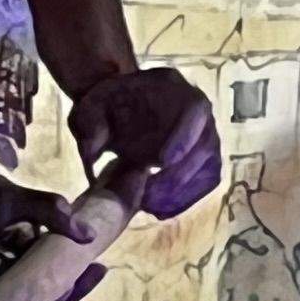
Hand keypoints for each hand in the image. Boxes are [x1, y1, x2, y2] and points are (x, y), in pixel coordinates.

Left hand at [73, 64, 220, 217]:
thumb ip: (91, 124)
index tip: (162, 162)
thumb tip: (94, 151)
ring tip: (149, 206)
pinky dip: (185, 200)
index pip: (195, 110)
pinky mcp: (204, 161)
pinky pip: (205, 183)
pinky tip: (160, 210)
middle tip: (148, 196)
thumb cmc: (110, 103)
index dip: (184, 136)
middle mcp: (201, 114)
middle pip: (205, 147)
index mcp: (177, 90)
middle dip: (179, 177)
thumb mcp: (92, 106)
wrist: (122, 107)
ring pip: (209, 169)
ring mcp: (207, 138)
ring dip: (183, 193)